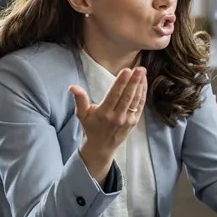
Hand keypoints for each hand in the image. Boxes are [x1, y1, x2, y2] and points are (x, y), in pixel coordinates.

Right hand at [69, 66, 146, 182]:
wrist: (101, 147)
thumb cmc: (91, 127)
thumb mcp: (82, 114)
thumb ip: (80, 99)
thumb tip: (72, 87)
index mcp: (104, 113)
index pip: (114, 95)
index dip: (121, 83)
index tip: (126, 70)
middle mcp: (117, 116)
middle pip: (127, 96)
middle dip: (134, 81)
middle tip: (139, 68)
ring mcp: (127, 120)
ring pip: (136, 100)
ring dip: (140, 85)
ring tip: (143, 72)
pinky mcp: (134, 121)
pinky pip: (140, 105)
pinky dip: (143, 93)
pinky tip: (144, 83)